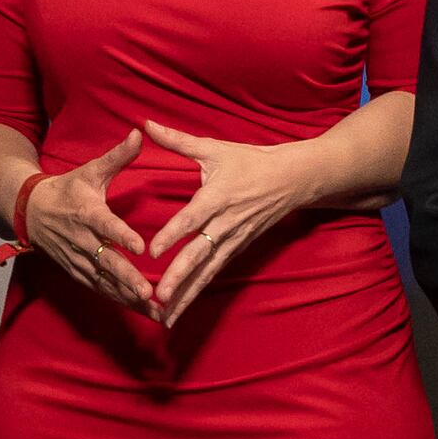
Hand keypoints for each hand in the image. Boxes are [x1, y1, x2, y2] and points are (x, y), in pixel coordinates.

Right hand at [17, 127, 155, 313]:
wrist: (31, 211)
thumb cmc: (68, 189)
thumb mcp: (90, 170)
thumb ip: (118, 156)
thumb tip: (141, 132)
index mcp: (87, 213)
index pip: (106, 226)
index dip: (122, 236)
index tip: (140, 247)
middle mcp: (82, 240)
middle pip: (106, 262)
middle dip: (127, 279)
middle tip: (147, 292)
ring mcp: (79, 259)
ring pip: (105, 282)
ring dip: (128, 297)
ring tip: (154, 310)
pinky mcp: (78, 272)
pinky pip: (100, 289)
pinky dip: (120, 301)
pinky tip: (143, 311)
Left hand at [143, 123, 317, 321]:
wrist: (293, 179)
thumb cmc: (250, 161)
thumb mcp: (214, 148)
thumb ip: (176, 140)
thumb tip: (144, 124)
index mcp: (217, 197)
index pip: (192, 219)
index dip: (173, 235)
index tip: (152, 252)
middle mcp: (225, 223)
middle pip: (199, 255)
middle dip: (178, 278)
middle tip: (158, 297)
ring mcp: (234, 239)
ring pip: (207, 271)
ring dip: (187, 294)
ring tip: (167, 315)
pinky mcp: (238, 248)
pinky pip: (215, 272)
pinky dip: (198, 290)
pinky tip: (182, 307)